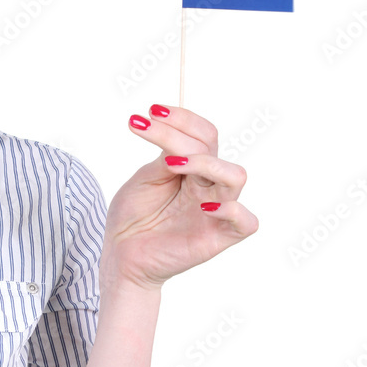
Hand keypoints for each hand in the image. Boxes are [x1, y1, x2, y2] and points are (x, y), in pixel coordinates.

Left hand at [99, 104, 258, 292]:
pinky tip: (202, 206)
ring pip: (235, 175)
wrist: (121, 255)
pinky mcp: (219, 237)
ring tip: (171, 164)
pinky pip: (246, 221)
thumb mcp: (145, 178)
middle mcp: (207, 185)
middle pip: (213, 146)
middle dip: (180, 132)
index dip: (181, 117)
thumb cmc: (133, 217)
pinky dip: (231, 210)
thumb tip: (180, 141)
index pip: (202, 134)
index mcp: (193, 168)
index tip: (150, 110)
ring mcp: (216, 210)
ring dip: (204, 162)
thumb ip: (167, 158)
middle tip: (148, 127)